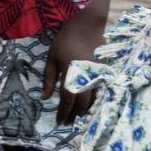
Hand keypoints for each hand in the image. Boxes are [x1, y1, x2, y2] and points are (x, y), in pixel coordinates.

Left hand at [44, 8, 105, 123]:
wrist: (86, 27)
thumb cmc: (64, 42)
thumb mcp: (51, 59)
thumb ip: (49, 80)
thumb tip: (44, 98)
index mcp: (71, 73)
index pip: (67, 99)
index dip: (62, 112)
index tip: (57, 122)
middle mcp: (86, 77)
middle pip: (81, 103)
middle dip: (73, 115)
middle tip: (66, 123)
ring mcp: (98, 75)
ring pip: (93, 100)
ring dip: (83, 111)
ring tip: (74, 118)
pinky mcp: (105, 73)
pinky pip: (99, 93)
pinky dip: (92, 103)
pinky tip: (86, 108)